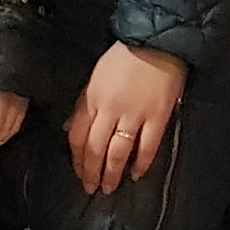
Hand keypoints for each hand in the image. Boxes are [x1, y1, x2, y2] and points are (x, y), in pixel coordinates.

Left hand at [67, 42, 187, 196]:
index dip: (77, 158)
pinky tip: (136, 174)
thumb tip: (71, 128)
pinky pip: (148, 146)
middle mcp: (110, 110)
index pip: (77, 136)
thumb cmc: (124, 56)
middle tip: (91, 188)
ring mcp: (134, 114)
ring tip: (110, 188)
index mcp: (92, 98)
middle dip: (91, 172)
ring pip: (118, 152)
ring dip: (112, 173)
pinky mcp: (157, 116)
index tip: (78, 171)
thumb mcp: (95, 76)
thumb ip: (84, 103)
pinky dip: (142, 163)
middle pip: (95, 148)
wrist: (155, 40)